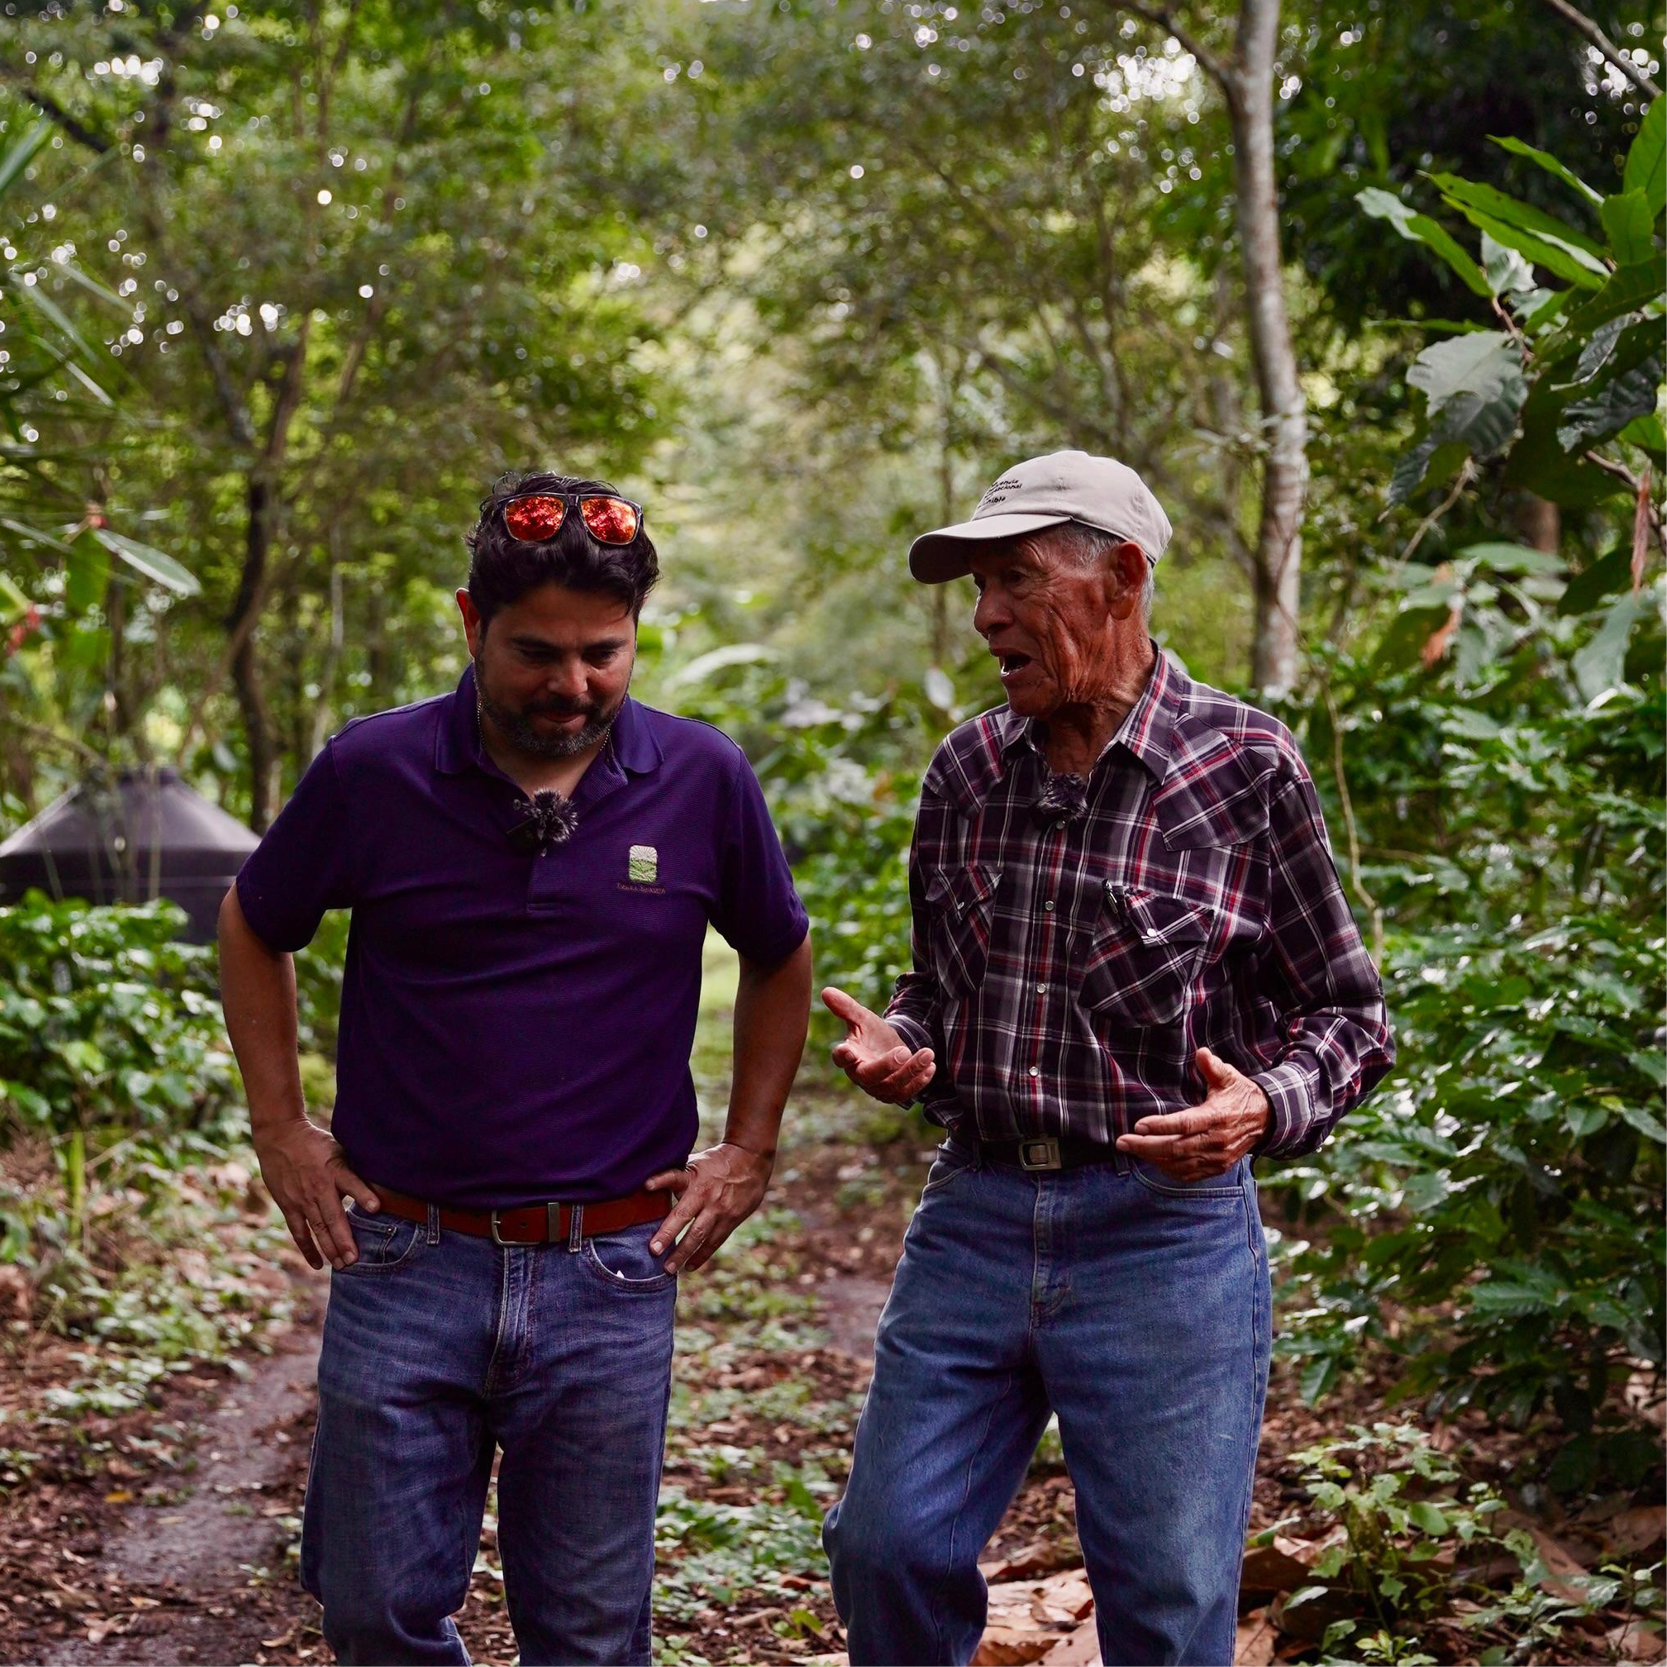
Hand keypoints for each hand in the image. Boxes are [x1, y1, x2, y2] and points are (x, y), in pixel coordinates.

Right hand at [253, 1117, 380, 1270]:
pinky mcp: (289, 1206)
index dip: (363, 1194)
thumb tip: (382, 1179)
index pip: (351, 1182)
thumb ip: (355, 1166)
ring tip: (343, 1266)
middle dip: (344, 1239)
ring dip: (330, 1249)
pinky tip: (318, 1265)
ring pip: (318, 1228)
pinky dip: (308, 1249)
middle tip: (355, 1260)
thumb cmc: (317, 1144)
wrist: (280, 1138)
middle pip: (333, 1217)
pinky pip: (299, 1232)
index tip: (376, 1207)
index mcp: (335, 1169)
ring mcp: (302, 1199)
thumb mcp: (340, 1148)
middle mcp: (319, 1187)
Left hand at [643, 1141, 773, 1273]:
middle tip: (654, 1251)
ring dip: (684, 1253)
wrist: (752, 1160)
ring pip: (700, 1234)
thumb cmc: (716, 1163)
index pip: (675, 1177)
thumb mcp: (696, 1162)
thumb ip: (677, 1177)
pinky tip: (690, 1266)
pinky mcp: (731, 1219)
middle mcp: (705, 1194)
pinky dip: (702, 1255)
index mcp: (694, 1177)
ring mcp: (720, 1208)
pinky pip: (715, 1241)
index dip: (661, 1180)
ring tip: (669, 1269)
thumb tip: (647, 1186)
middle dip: (669, 1233)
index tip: (647, 1186)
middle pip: (685, 1215)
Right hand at [822, 986, 934, 1105]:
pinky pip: (906, 1093)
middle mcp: (860, 1075)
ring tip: (927, 1053)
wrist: (889, 1047)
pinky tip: (930, 1067)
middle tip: (904, 1050)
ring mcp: (877, 1088)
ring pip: (892, 1087)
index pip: (840, 1059)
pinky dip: (919, 1082)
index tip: (848, 1051)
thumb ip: (846, 1007)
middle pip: (869, 1077)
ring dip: (911, 1072)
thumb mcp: (862, 1017)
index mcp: (848, 1056)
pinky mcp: (894, 1094)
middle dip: (887, 1065)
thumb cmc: (871, 1033)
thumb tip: (826, 991)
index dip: (843, 1056)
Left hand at [1114, 1047, 1269, 1180]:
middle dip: (1146, 1146)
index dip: (1161, 1126)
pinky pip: (1189, 1173)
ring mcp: (1218, 1158)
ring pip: (1179, 1164)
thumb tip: (1202, 1052)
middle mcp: (1217, 1141)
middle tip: (1122, 1141)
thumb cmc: (1240, 1095)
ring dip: (1152, 1158)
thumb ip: (1213, 1067)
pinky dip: (1168, 1169)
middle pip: (1176, 1148)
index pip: (1185, 1125)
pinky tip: (1151, 1160)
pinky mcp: (1218, 1167)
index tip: (1138, 1125)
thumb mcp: (1229, 1077)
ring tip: (1131, 1149)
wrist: (1266, 1120)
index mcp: (1218, 1117)